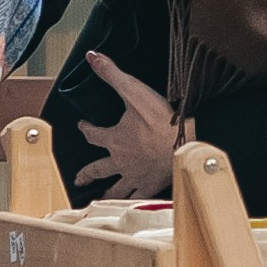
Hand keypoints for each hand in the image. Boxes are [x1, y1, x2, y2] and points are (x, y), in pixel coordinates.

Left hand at [73, 53, 178, 198]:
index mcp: (114, 139)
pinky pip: (139, 200)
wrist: (187, 145)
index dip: (86, 129)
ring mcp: (136, 177)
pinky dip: (133, 204)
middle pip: (98, 169)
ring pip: (116, 190)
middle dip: (88, 173)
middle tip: (79, 178)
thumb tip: (92, 57)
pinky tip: (132, 209)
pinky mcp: (152, 186)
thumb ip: (111, 74)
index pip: (93, 134)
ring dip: (107, 194)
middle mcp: (121, 161)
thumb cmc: (162, 122)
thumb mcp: (133, 91)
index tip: (83, 126)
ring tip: (100, 198)